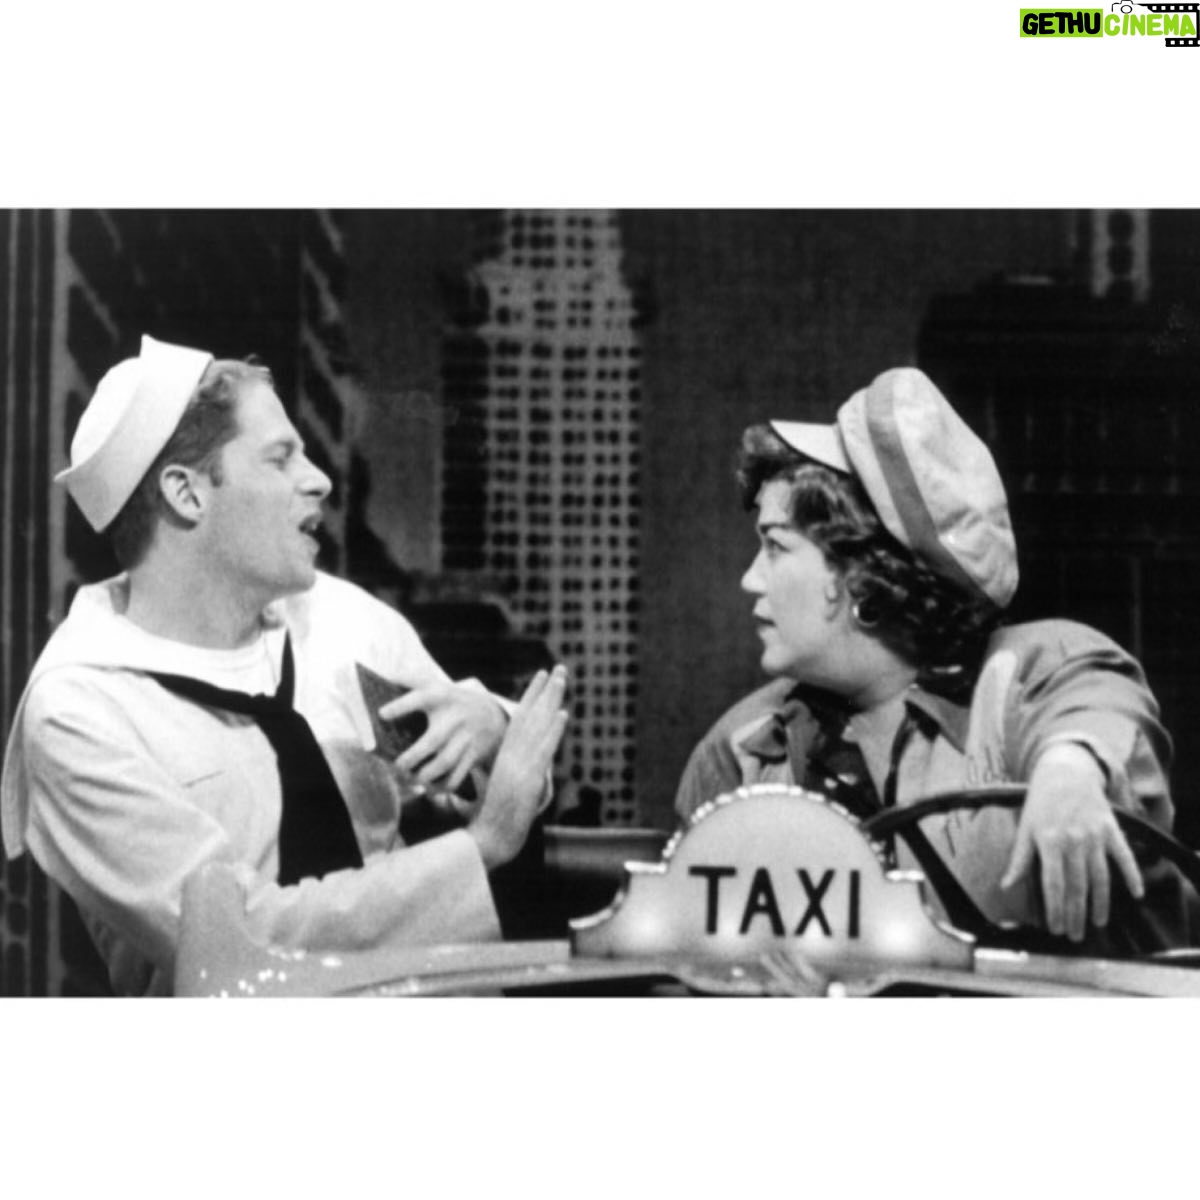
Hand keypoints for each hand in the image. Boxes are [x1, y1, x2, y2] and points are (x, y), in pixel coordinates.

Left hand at [381, 681, 508, 791]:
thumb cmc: (452, 701)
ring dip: (424, 776)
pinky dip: (441, 787)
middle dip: (412, 757)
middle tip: (398, 765)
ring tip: (410, 779)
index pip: (421, 697)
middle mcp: (454, 718)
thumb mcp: (436, 685)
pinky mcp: (472, 756)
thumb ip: (411, 679)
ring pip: (445, 763)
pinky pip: (456, 777)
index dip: (401, 705)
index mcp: (442, 696)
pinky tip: (429, 788)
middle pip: (433, 740)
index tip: (382, 714)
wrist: (492, 715)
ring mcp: (465, 738)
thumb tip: (386, 678)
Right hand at [468, 667, 568, 869]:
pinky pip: (543, 750)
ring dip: (551, 701)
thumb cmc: (490, 823)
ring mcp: (518, 767)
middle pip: (529, 716)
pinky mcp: (526, 780)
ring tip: (562, 678)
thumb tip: (524, 769)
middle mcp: (510, 757)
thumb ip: (509, 776)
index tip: (541, 677)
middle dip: (545, 691)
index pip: (519, 720)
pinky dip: (553, 731)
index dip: (531, 698)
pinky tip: (563, 713)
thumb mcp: (499, 792)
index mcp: (504, 758)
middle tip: (559, 668)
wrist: (486, 842)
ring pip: (537, 726)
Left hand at [1000, 742, 1143, 940]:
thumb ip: (1018, 859)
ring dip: (1100, 903)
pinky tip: (1136, 894)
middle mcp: (1073, 840)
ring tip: (1097, 923)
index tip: (1056, 929)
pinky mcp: (1111, 829)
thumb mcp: (1025, 827)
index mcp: (1048, 841)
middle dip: (1076, 914)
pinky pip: (1124, 856)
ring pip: (1100, 877)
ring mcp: (1095, 835)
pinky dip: (1132, 875)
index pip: (1053, 884)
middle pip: (1077, 886)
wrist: (1066, 771)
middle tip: (1075, 935)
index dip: (1055, 909)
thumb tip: (1004, 886)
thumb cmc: (1041, 802)